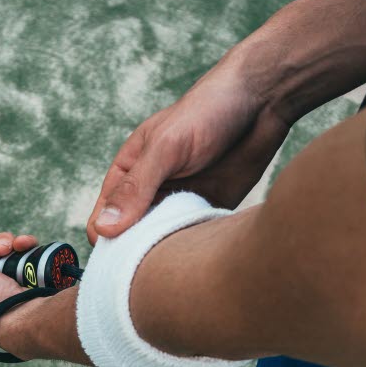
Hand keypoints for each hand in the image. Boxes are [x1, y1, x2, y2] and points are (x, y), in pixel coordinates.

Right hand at [86, 58, 291, 243]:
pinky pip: (193, 239)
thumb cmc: (207, 112)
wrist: (262, 101)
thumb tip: (104, 228)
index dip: (107, 242)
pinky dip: (193, 249)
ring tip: (178, 259)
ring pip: (162, 243)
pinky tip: (201, 250)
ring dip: (166, 254)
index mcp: (129, 174)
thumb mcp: (165, 148)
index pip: (103, 219)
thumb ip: (135, 188)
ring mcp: (180, 203)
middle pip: (131, 238)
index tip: (121, 259)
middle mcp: (151, 192)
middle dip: (137, 255)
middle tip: (153, 265)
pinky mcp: (209, 210)